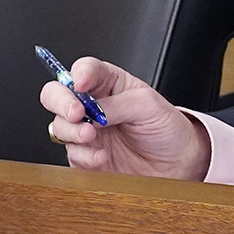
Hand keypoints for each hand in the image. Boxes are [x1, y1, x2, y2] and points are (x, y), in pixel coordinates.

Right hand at [40, 57, 209, 179]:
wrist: (177, 163)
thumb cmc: (167, 128)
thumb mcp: (150, 106)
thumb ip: (118, 104)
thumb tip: (92, 109)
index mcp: (110, 84)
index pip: (84, 70)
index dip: (79, 74)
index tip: (82, 83)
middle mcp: (93, 106)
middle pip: (56, 94)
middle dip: (61, 102)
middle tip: (77, 112)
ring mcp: (87, 131)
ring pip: (59, 125)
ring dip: (72, 130)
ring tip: (92, 136)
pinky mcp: (85, 156)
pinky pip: (71, 153)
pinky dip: (84, 155)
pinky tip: (102, 156)